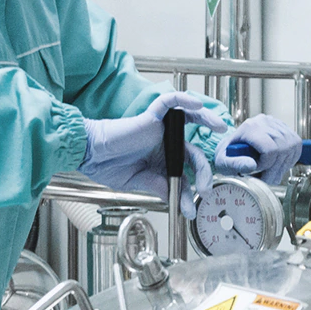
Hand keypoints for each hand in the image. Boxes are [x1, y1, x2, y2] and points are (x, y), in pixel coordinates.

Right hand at [81, 93, 226, 217]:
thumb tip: (179, 201)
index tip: (190, 208)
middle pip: (193, 152)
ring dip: (207, 120)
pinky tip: (197, 106)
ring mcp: (159, 130)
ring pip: (189, 119)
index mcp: (162, 161)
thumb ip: (160, 187)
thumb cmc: (107, 167)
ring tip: (220, 127)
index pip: (185, 173)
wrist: (90, 156)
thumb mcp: (140, 182)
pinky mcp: (150, 117)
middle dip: (203, 171)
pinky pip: (169, 103)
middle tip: (206, 188)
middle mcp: (164, 144)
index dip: (191, 190)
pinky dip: (184, 101)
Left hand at [215, 114, 301, 184]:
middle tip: (265, 178)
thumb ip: (234, 164)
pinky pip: (296, 147)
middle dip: (275, 169)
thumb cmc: (227, 155)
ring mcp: (276, 124)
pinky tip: (276, 164)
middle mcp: (265, 122)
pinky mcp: (285, 129)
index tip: (256, 171)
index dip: (266, 166)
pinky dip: (289, 160)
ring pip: (291, 148)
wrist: (232, 147)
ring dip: (282, 166)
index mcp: (250, 127)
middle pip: (282, 150)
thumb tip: (251, 165)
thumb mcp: (223, 162)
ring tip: (269, 172)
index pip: (270, 150)